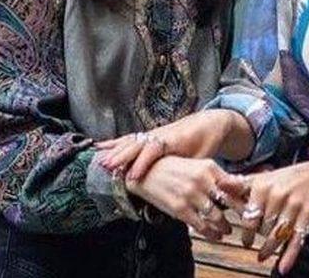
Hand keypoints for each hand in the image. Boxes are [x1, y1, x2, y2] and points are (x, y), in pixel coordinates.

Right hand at [96, 109, 240, 181]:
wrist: (208, 123)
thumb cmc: (207, 141)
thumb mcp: (204, 156)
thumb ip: (193, 168)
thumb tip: (189, 185)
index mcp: (173, 140)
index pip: (155, 150)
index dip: (142, 162)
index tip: (132, 176)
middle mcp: (159, 135)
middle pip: (137, 144)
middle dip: (121, 156)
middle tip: (107, 167)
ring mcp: (152, 135)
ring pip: (130, 141)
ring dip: (114, 151)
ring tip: (99, 161)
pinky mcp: (149, 137)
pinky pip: (129, 139)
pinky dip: (114, 143)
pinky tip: (99, 147)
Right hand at [125, 156, 237, 241]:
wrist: (144, 170)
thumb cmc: (173, 167)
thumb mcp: (197, 165)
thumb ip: (215, 176)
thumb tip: (237, 185)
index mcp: (209, 167)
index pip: (235, 185)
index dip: (245, 198)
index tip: (253, 205)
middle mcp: (202, 180)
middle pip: (230, 202)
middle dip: (241, 215)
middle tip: (247, 221)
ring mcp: (191, 195)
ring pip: (217, 217)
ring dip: (225, 227)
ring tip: (228, 230)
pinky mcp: (180, 209)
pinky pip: (201, 226)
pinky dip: (211, 233)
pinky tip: (215, 235)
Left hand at [217, 165, 308, 274]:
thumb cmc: (279, 181)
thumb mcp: (258, 179)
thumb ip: (238, 185)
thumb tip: (220, 186)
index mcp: (263, 186)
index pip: (250, 216)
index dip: (246, 232)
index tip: (245, 241)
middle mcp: (278, 195)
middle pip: (264, 227)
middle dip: (258, 237)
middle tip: (251, 243)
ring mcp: (294, 206)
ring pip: (278, 235)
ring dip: (269, 248)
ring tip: (262, 256)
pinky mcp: (307, 215)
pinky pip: (297, 239)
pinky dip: (290, 255)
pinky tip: (283, 268)